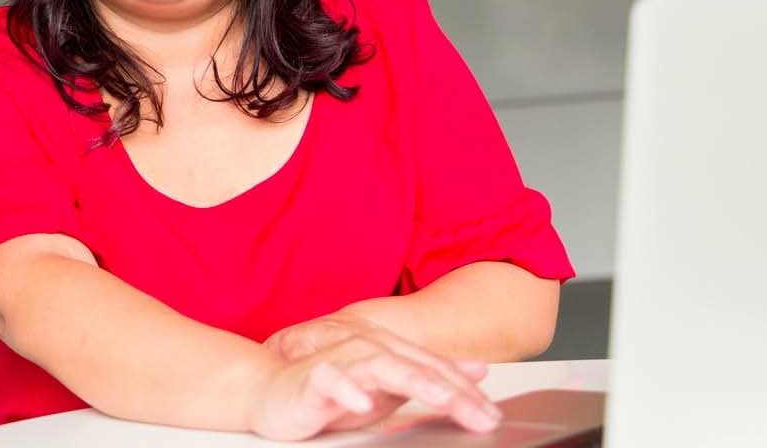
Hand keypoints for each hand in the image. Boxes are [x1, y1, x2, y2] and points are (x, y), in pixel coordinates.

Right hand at [246, 320, 498, 440]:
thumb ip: (432, 375)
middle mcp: (370, 350)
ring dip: (412, 380)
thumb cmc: (332, 391)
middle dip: (453, 391)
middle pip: (418, 368)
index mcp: (392, 352)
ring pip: (380, 366)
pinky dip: (347, 390)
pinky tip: (362, 404)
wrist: (273, 390)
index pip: (436, 370)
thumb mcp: (390, 387)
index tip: (492, 416)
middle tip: (482, 414)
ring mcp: (341, 362)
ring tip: (440, 397)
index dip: (467, 392)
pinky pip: (331, 381)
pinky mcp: (313, 378)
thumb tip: (478, 370)